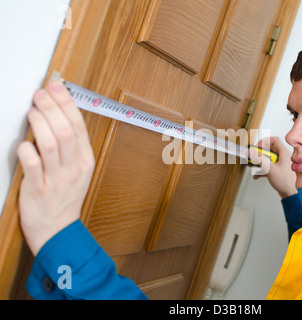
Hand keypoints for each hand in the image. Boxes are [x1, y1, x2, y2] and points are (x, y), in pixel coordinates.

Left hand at [17, 81, 94, 255]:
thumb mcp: (76, 171)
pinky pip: (32, 165)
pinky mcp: (38, 190)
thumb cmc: (64, 196)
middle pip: (65, 132)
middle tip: (40, 94)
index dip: (67, 104)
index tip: (56, 87)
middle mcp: (73, 169)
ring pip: (50, 145)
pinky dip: (27, 150)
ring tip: (31, 111)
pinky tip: (23, 143)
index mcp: (85, 161)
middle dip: (52, 108)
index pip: (78, 127)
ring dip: (39, 123)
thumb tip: (56, 115)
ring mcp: (57, 180)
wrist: (57, 229)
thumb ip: (69, 146)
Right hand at [249, 137, 296, 198]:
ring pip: (267, 159)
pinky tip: (257, 176)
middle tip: (251, 157)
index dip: (264, 141)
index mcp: (284, 153)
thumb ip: (260, 160)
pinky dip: (261, 170)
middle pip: (268, 150)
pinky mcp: (278, 171)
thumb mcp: (271, 169)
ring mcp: (280, 165)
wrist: (292, 195)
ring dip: (258, 163)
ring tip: (252, 166)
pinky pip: (268, 167)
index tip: (256, 147)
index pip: (274, 141)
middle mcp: (282, 158)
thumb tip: (251, 152)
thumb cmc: (286, 182)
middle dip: (258, 154)